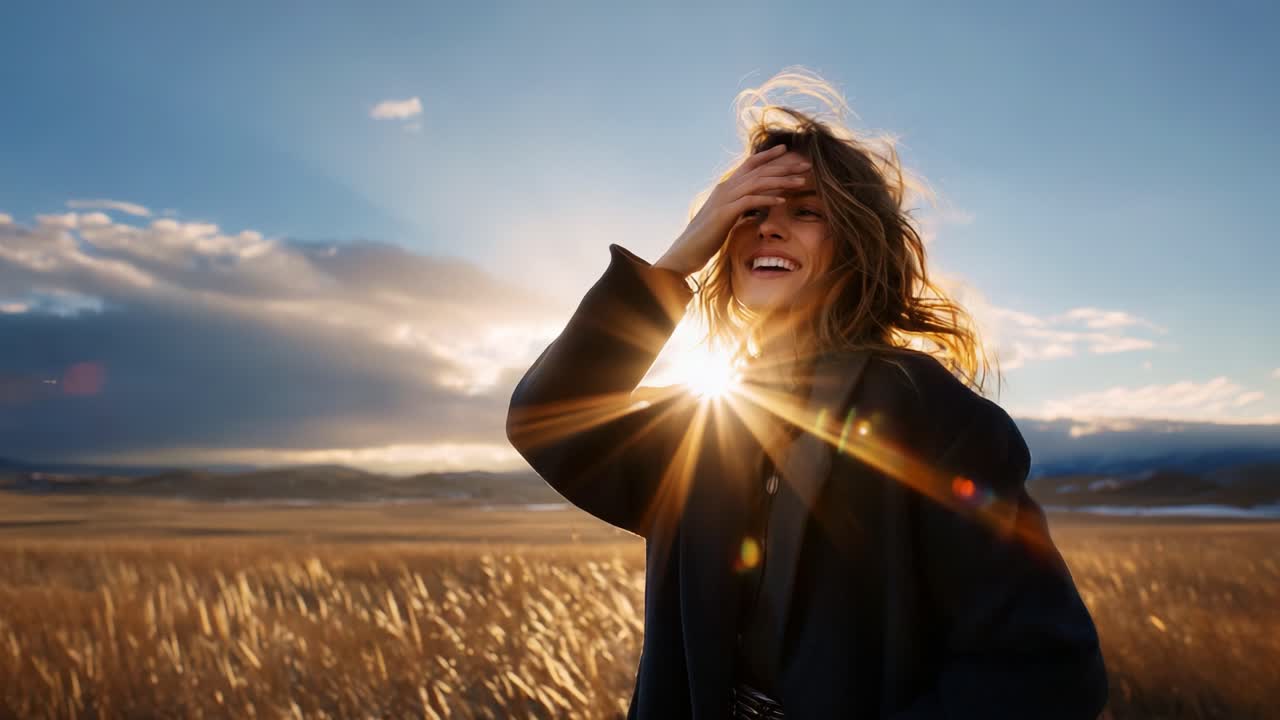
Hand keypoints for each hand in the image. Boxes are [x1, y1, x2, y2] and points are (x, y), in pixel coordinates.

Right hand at [654, 144, 811, 275]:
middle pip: (758, 171)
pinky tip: (783, 201)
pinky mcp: (723, 214)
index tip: (787, 150)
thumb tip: (750, 208)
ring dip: (781, 181)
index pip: (749, 164)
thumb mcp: (724, 219)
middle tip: (806, 166)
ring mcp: (723, 200)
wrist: (685, 252)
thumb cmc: (705, 239)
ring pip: (757, 183)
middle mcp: (725, 189)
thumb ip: (737, 209)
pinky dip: (767, 199)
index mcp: (725, 188)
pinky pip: (749, 201)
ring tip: (801, 182)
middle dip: (784, 167)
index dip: (767, 155)